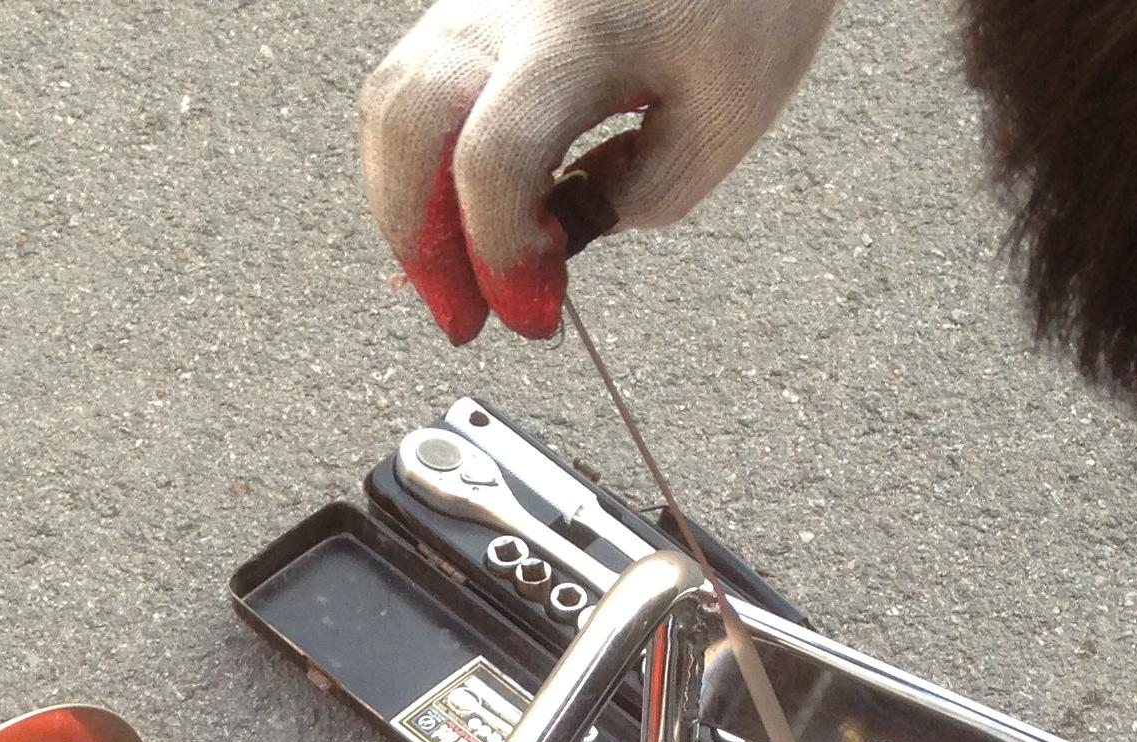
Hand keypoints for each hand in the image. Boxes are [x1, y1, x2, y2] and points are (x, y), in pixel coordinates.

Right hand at [362, 0, 838, 341]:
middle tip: (465, 315)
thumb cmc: (745, 4)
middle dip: (422, 242)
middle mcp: (508, 5)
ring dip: (409, 207)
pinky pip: (412, 87)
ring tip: (459, 273)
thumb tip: (553, 247)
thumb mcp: (722, 120)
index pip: (495, 159)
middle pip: (408, 126)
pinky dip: (422, 164)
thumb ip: (633, 195)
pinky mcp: (472, 4)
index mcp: (583, 35)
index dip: (500, 257)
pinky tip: (463, 212)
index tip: (536, 315)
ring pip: (391, 105)